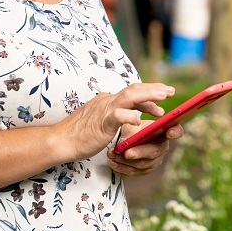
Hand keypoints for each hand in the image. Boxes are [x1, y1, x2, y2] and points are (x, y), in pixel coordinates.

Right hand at [56, 82, 174, 160]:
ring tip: (163, 98)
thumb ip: (116, 115)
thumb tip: (133, 115)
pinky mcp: (102, 123)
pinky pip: (118, 116)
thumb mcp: (102, 120)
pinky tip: (140, 120)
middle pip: (134, 89)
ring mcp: (104, 111)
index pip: (132, 93)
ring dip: (148, 96)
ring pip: (129, 97)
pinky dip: (130, 116)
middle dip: (154, 90)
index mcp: (108, 100)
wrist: (61, 141)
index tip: (162, 99)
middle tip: (170, 91)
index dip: (149, 95)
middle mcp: (108, 101)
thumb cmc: (81, 134)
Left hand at [106, 122, 183, 176]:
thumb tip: (126, 141)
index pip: (176, 131)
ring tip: (112, 154)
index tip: (170, 132)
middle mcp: (162, 147)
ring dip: (125, 161)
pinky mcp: (146, 170)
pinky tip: (113, 162)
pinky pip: (135, 171)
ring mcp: (155, 160)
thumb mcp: (131, 125)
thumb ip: (130, 130)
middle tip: (127, 153)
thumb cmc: (131, 129)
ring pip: (142, 164)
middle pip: (154, 151)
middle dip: (140, 152)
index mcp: (163, 131)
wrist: (126, 140)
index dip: (175, 132)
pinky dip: (122, 167)